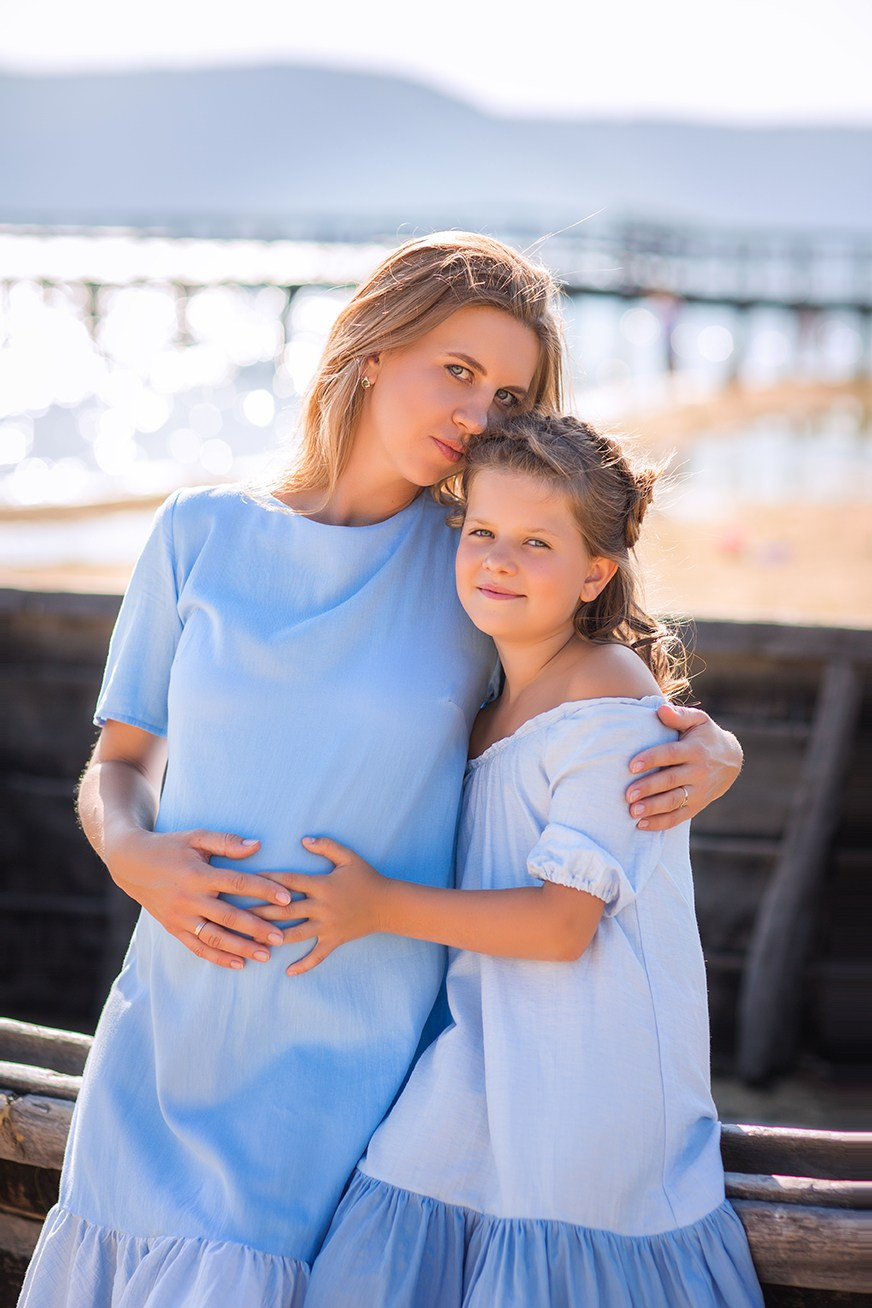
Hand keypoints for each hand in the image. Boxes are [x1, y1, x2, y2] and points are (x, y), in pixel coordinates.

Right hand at [106, 827, 293, 969]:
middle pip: (228, 917)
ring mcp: (180, 917)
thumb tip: (257, 846)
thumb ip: (226, 842)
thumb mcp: (196, 837)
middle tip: (281, 936)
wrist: (131, 863)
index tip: (287, 897)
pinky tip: (239, 964)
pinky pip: (198, 948)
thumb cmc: (169, 846)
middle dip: (256, 928)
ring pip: (214, 938)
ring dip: (241, 948)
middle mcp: (189, 899)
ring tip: (266, 955)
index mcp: (197, 874)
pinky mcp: (174, 929)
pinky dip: (218, 958)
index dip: (262, 889)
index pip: (236, 882)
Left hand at [252, 836, 386, 976]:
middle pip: (285, 910)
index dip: (267, 881)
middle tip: (235, 914)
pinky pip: (317, 955)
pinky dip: (304, 965)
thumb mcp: (349, 857)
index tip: (245, 881)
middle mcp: (322, 906)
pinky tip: (287, 972)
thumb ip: (326, 846)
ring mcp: (327, 926)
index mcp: (322, 884)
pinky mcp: (334, 940)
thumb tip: (303, 840)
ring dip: (273, 937)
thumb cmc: (367, 877)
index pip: (289, 881)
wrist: (388, 904)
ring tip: (251, 941)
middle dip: (259, 912)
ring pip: (295, 934)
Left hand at [625, 704, 742, 830]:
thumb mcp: (698, 720)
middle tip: (628, 794)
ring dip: (653, 808)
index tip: (631, 766)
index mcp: (694, 750)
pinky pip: (678, 817)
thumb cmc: (705, 736)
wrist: (731, 760)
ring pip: (674, 802)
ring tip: (632, 811)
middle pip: (670, 781)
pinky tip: (641, 825)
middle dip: (649, 788)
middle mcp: (698, 772)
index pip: (671, 755)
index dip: (651, 759)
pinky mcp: (696, 805)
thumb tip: (661, 709)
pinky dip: (660, 823)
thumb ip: (679, 715)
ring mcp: (698, 791)